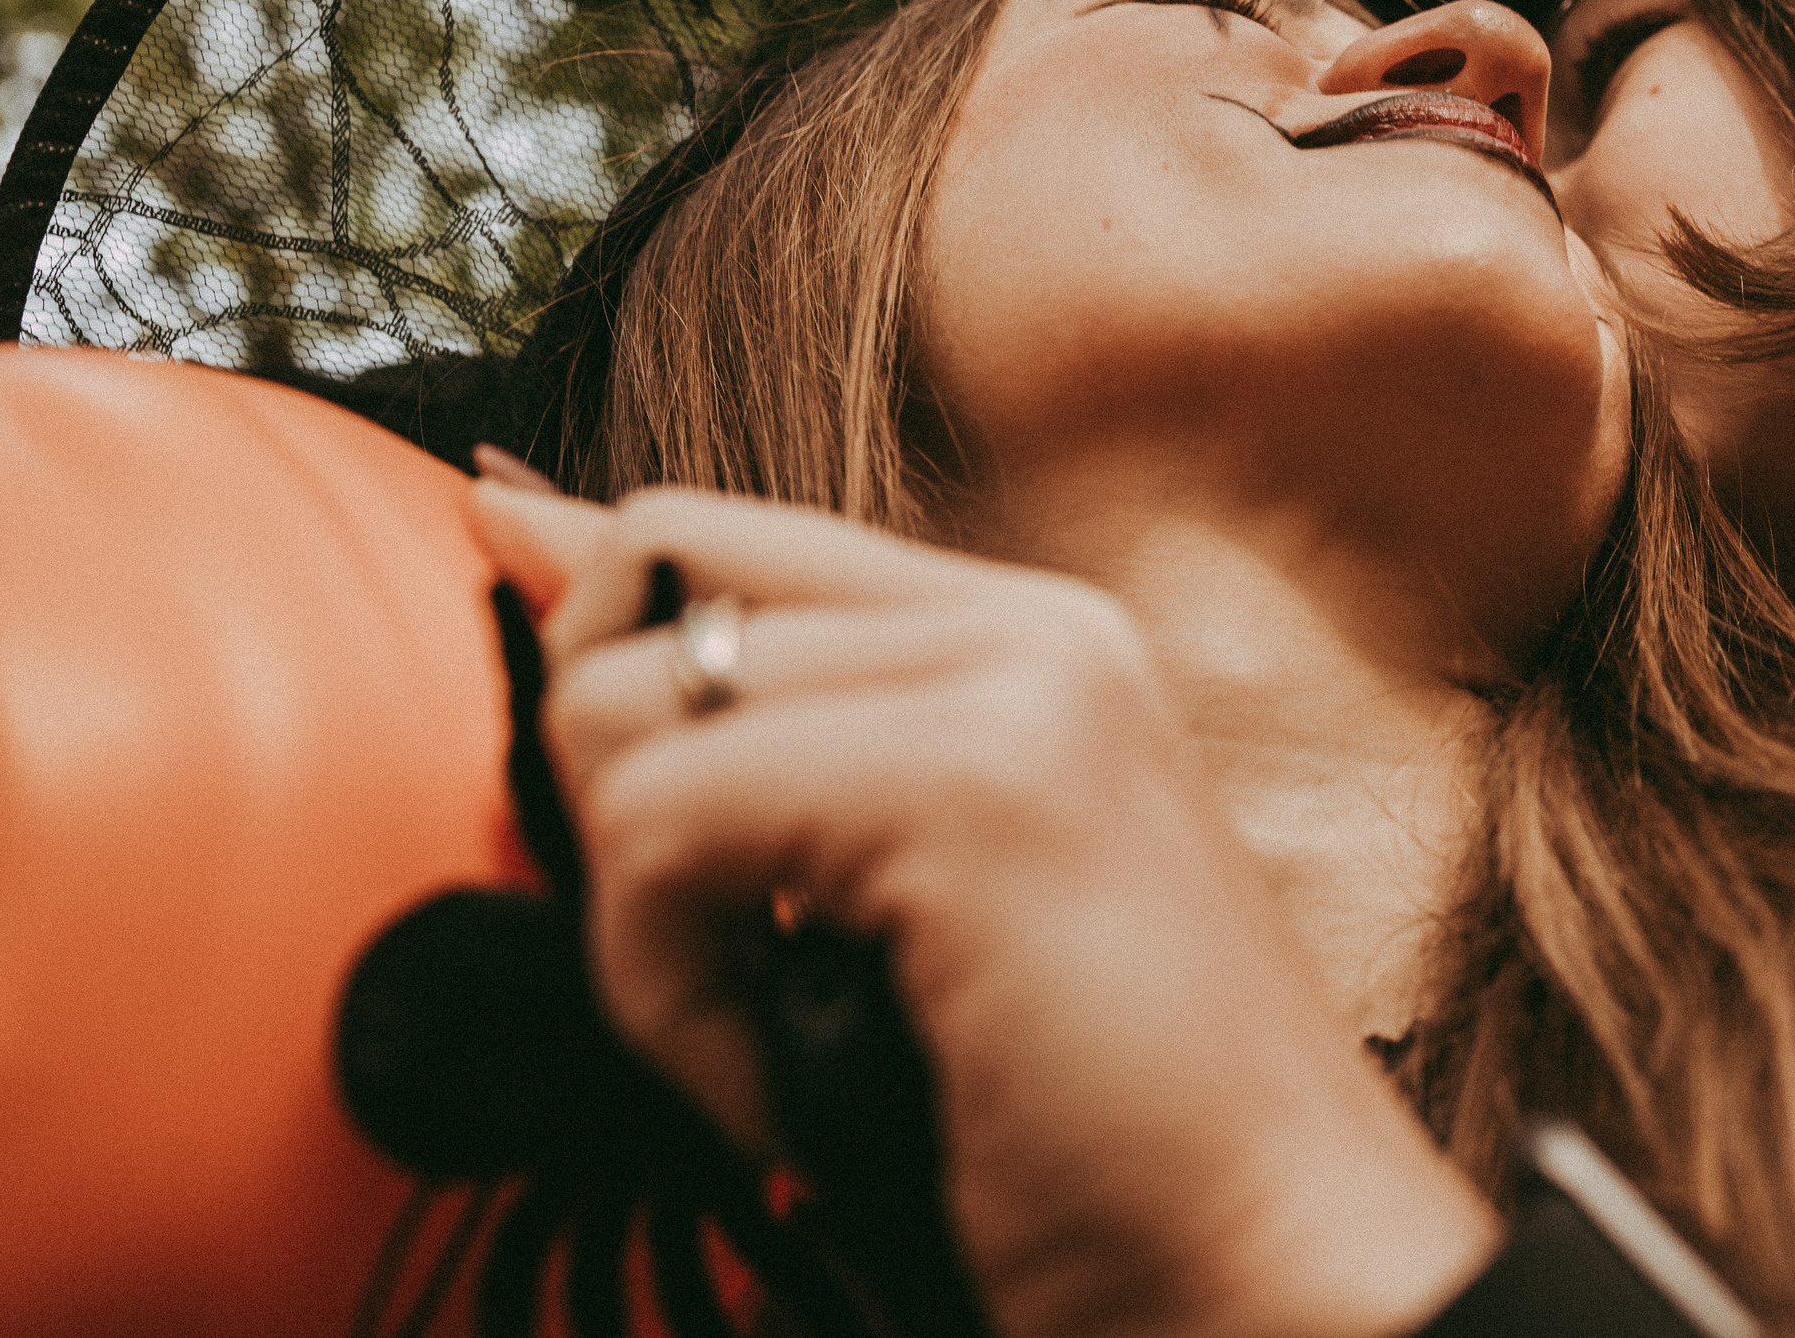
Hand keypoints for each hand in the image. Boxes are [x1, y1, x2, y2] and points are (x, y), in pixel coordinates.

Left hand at [467, 483, 1499, 1337]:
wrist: (1272, 1281)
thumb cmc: (1088, 1141)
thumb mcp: (917, 911)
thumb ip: (771, 746)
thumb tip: (521, 540)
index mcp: (1034, 646)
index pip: (730, 532)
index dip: (594, 607)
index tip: (535, 645)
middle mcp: (1032, 628)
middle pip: (651, 572)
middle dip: (615, 785)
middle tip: (728, 960)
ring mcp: (1016, 687)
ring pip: (626, 707)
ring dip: (646, 927)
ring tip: (784, 1042)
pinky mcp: (976, 783)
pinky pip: (662, 831)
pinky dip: (672, 1002)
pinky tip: (792, 1090)